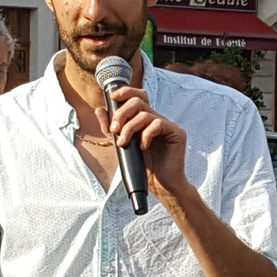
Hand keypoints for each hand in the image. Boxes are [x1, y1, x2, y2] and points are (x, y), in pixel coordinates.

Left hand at [97, 86, 189, 202]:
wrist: (161, 185)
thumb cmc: (143, 166)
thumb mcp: (122, 145)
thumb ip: (111, 128)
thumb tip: (100, 109)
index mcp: (146, 119)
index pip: (138, 96)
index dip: (126, 92)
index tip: (113, 97)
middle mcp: (157, 119)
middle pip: (138, 101)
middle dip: (121, 114)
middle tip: (115, 130)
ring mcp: (168, 125)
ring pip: (145, 114)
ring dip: (129, 127)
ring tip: (124, 143)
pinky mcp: (177, 133)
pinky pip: (158, 124)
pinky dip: (145, 135)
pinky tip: (143, 147)